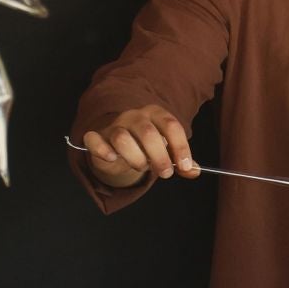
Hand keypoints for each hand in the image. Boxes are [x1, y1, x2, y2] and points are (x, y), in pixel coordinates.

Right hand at [81, 107, 200, 188]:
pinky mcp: (96, 136)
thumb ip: (180, 160)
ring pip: (122, 138)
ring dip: (135, 158)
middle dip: (159, 157)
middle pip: (148, 133)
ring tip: (140, 166)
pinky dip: (103, 151)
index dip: (180, 147)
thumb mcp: (166, 150)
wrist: (116, 142)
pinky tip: (113, 158)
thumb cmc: (145, 145)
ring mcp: (114, 125)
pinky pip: (94, 140)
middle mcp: (134, 116)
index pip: (171, 126)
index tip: (185, 167)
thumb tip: (194, 171)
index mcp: (155, 114)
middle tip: (165, 173)